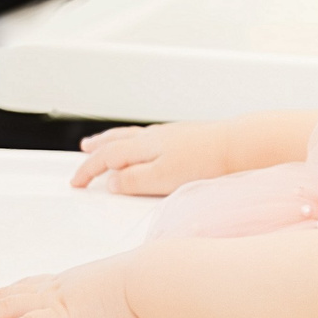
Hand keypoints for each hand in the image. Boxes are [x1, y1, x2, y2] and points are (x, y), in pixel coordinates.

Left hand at [0, 253, 152, 317]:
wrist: (156, 279)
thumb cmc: (147, 286)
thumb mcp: (120, 296)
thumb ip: (106, 307)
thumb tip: (110, 317)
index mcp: (69, 285)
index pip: (24, 289)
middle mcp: (56, 289)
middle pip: (5, 298)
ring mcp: (58, 302)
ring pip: (5, 310)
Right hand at [71, 122, 225, 194]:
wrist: (240, 147)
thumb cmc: (205, 163)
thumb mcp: (162, 180)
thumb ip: (133, 181)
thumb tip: (112, 182)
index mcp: (143, 146)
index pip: (107, 158)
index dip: (88, 170)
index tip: (76, 182)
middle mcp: (154, 136)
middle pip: (117, 140)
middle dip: (98, 148)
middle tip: (84, 150)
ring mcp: (171, 134)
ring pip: (133, 136)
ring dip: (115, 140)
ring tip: (106, 143)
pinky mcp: (186, 137)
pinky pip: (150, 136)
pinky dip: (137, 140)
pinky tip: (147, 144)